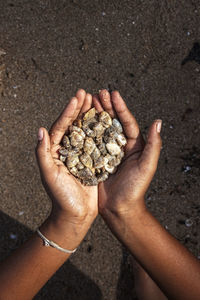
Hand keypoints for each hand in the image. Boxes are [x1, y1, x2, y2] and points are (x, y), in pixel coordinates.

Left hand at [35, 90, 97, 230]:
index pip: (61, 126)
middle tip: (87, 93)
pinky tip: (107, 120)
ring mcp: (81, 153)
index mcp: (55, 150)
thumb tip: (40, 130)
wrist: (76, 213)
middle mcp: (68, 149)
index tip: (77, 97)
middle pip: (74, 124)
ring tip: (97, 101)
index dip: (69, 111)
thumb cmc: (60, 196)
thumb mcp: (49, 175)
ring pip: (86, 130)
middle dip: (80, 108)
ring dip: (91, 115)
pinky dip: (101, 130)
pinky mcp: (92, 160)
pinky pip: (97, 141)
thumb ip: (42, 153)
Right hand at [92, 90, 161, 222]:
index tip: (113, 94)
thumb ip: (154, 145)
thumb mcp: (147, 166)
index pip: (127, 122)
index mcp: (135, 145)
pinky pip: (91, 142)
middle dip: (106, 107)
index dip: (120, 108)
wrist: (120, 208)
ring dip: (95, 115)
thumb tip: (158, 122)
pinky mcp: (98, 159)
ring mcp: (108, 152)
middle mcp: (121, 146)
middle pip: (113, 122)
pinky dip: (86, 131)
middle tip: (98, 93)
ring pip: (101, 129)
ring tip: (88, 101)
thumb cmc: (135, 189)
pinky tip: (79, 121)